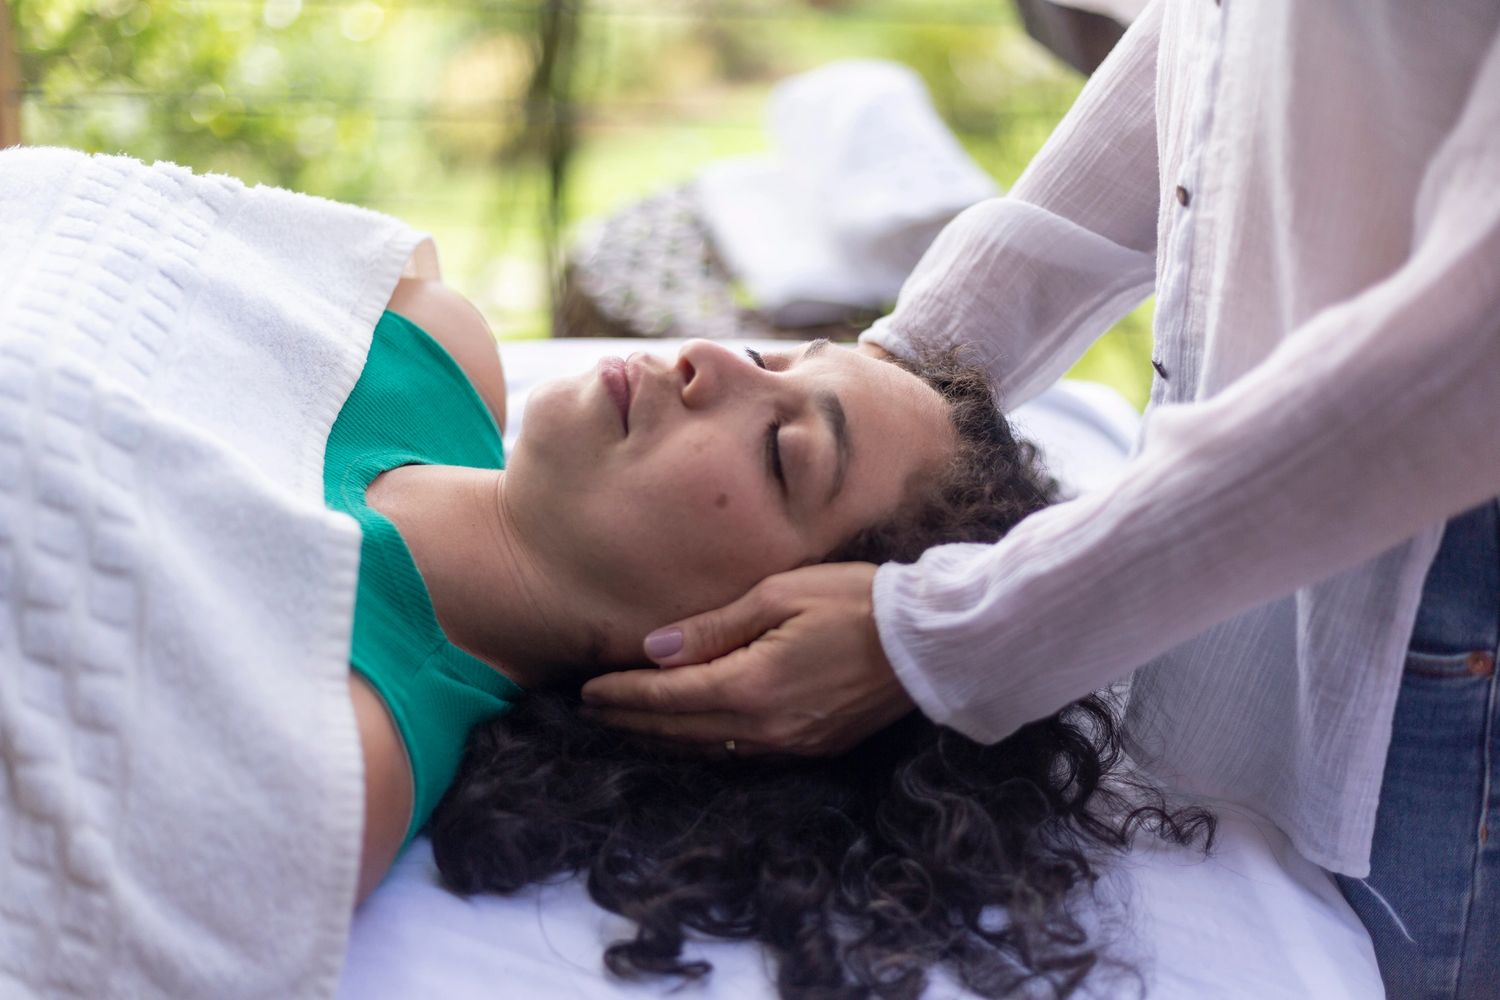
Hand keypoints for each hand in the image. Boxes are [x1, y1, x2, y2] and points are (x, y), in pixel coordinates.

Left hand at [579, 563, 913, 756]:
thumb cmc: (856, 600)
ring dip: (663, 738)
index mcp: (751, 685)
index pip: (668, 697)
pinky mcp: (812, 749)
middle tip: (590, 711)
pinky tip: (689, 736)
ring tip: (627, 724)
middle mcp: (765, 727)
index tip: (586, 690)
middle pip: (680, 730)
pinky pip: (742, 754)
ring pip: (707, 749)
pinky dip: (705, 746)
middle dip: (631, 720)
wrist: (930, 641)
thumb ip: (713, 627)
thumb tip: (654, 649)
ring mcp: (790, 745)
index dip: (623, 695)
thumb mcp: (779, 595)